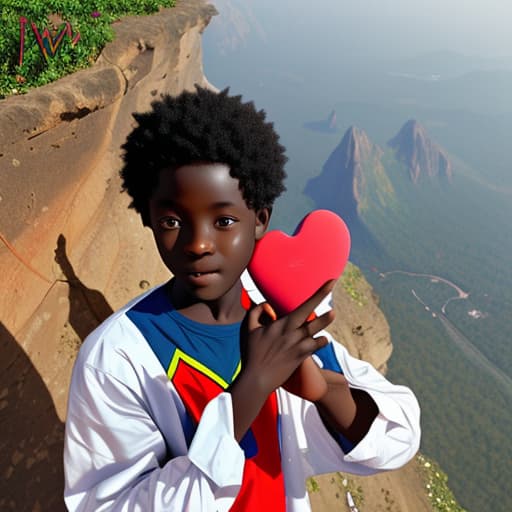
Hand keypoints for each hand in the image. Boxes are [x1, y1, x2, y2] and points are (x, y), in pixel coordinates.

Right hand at [240, 280, 334, 397]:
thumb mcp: (248, 329)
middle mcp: (292, 333)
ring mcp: (298, 346)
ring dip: (325, 321)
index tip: (330, 282)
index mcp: (281, 324)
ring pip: (316, 331)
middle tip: (334, 284)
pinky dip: (320, 342)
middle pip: (312, 314)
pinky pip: (315, 346)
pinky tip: (322, 339)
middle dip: (322, 299)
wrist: (257, 379)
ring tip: (333, 314)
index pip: (303, 306)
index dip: (318, 294)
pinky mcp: (301, 357)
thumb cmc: (251, 353)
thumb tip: (265, 304)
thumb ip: (255, 312)